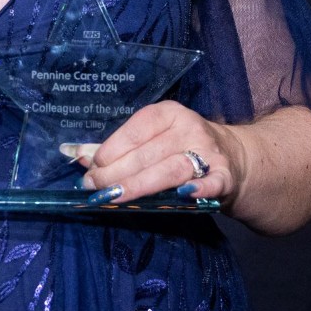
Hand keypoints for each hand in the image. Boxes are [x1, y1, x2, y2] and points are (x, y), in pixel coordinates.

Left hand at [74, 101, 239, 206]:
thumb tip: (76, 155)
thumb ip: (118, 148)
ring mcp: (208, 152)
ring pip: (170, 169)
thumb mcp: (153, 140)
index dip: (111, 150)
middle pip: (147, 154)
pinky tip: (183, 196)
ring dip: (140, 185)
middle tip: (93, 189)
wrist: (234, 160)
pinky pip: (210, 183)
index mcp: (169, 114)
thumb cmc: (181, 149)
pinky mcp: (224, 176)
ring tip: (114, 197)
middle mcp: (189, 128)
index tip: (91, 168)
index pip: (136, 130)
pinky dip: (199, 189)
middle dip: (116, 173)